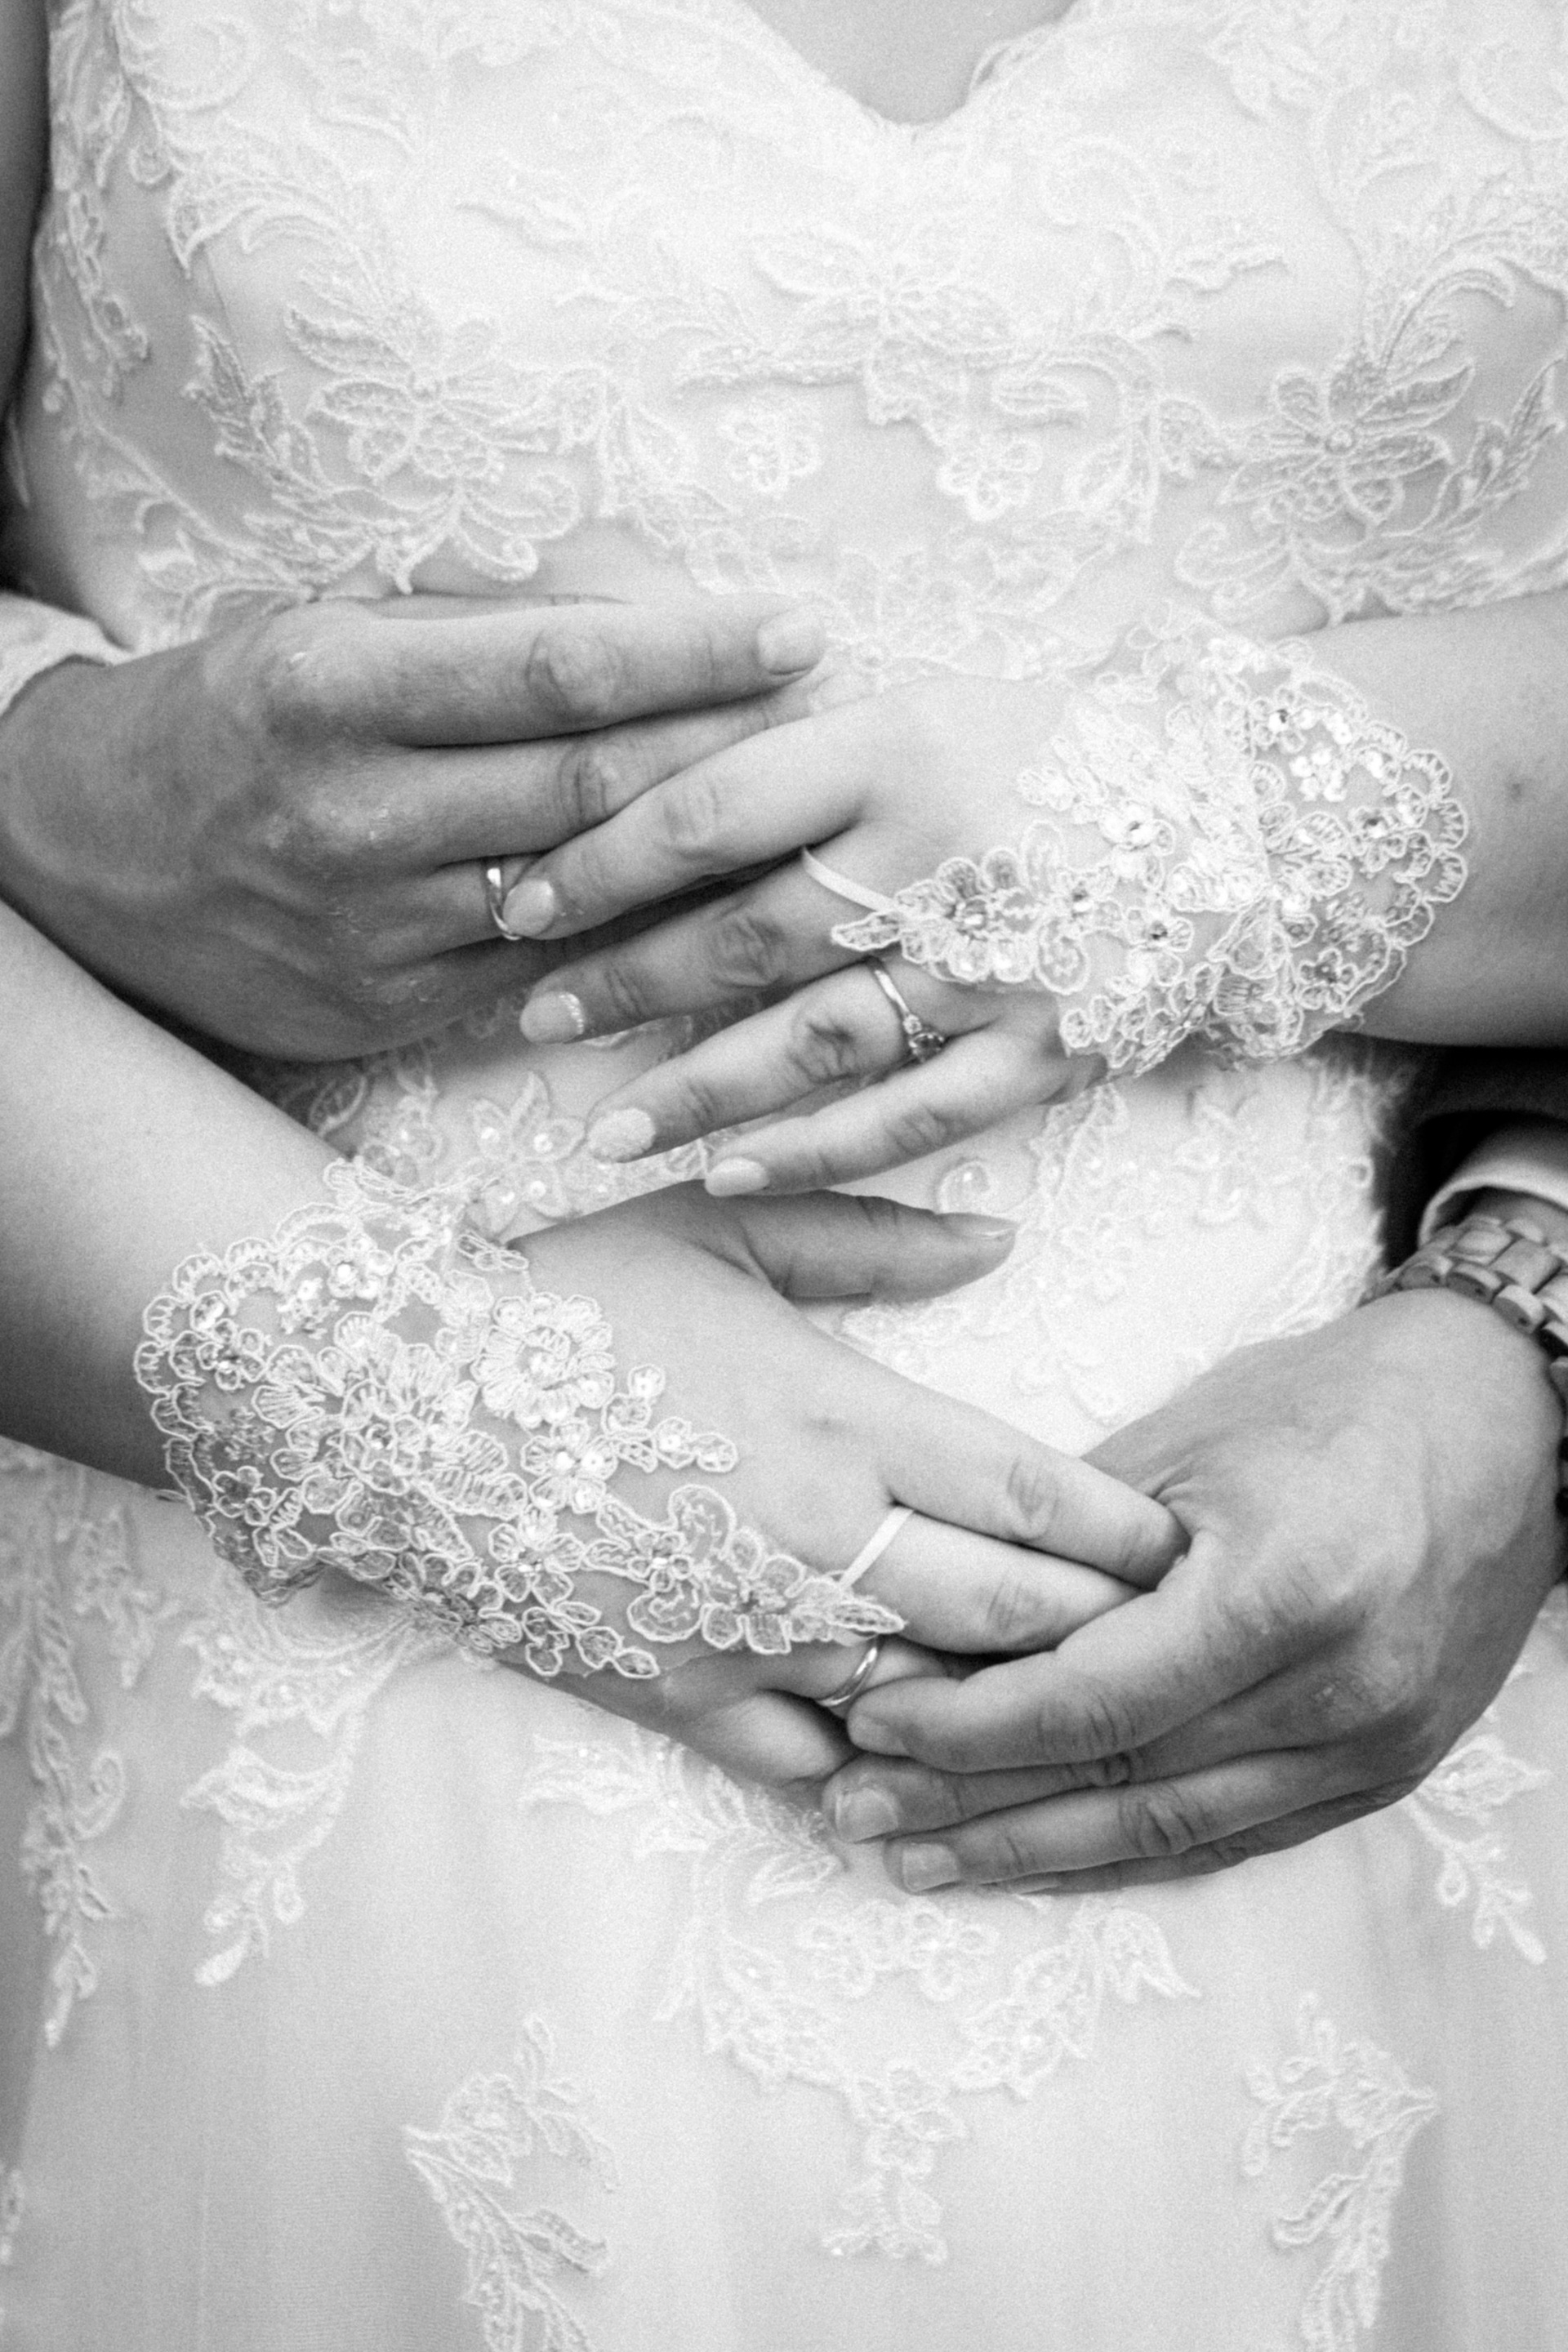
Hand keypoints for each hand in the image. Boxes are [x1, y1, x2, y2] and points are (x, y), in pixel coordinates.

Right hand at [0, 590, 827, 1057]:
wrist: (90, 861)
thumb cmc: (234, 719)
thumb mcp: (324, 632)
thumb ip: (472, 625)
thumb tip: (642, 611)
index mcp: (332, 686)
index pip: (554, 667)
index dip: (692, 651)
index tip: (797, 627)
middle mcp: (351, 812)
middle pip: (591, 787)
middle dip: (733, 754)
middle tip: (847, 723)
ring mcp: (370, 926)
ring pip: (583, 895)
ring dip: (709, 860)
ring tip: (813, 819)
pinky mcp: (386, 1009)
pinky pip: (543, 973)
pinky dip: (634, 938)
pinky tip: (717, 910)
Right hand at [498, 1182, 1180, 1790]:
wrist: (396, 1397)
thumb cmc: (568, 1294)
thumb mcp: (722, 1229)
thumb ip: (876, 1239)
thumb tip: (1004, 1238)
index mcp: (846, 1417)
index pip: (1043, 1497)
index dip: (1134, 1537)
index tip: (1186, 1550)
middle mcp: (818, 1539)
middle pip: (1016, 1619)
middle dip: (1106, 1636)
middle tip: (1169, 1641)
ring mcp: (748, 1632)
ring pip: (929, 1707)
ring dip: (1007, 1714)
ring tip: (1072, 1715)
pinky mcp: (678, 1697)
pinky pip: (811, 1767)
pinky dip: (879, 1777)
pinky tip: (925, 1781)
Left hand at [506, 672, 1099, 1189]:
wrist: (1245, 820)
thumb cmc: (1047, 758)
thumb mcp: (923, 710)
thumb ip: (794, 745)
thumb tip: (626, 783)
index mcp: (899, 745)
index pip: (710, 808)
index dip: (601, 863)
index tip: (521, 904)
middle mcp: (945, 852)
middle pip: (748, 933)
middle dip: (626, 986)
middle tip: (535, 1025)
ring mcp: (1001, 960)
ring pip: (817, 1038)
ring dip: (699, 1090)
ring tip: (603, 1132)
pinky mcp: (1048, 1046)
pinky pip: (913, 1113)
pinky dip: (816, 1149)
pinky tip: (728, 1171)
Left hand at [819, 1284, 1564, 1886]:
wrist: (1501, 1424)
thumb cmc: (1331, 1405)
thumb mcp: (1186, 1440)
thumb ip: (1066, 1538)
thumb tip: (933, 1604)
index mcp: (1285, 1587)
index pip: (1093, 1699)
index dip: (967, 1726)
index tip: (869, 1722)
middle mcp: (1338, 1688)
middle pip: (1119, 1779)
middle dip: (970, 1803)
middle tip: (854, 1812)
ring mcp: (1371, 1745)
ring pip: (1167, 1831)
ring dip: (1030, 1852)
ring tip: (916, 1857)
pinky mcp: (1382, 1773)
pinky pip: (1228, 1838)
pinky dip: (1121, 1854)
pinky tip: (1035, 1858)